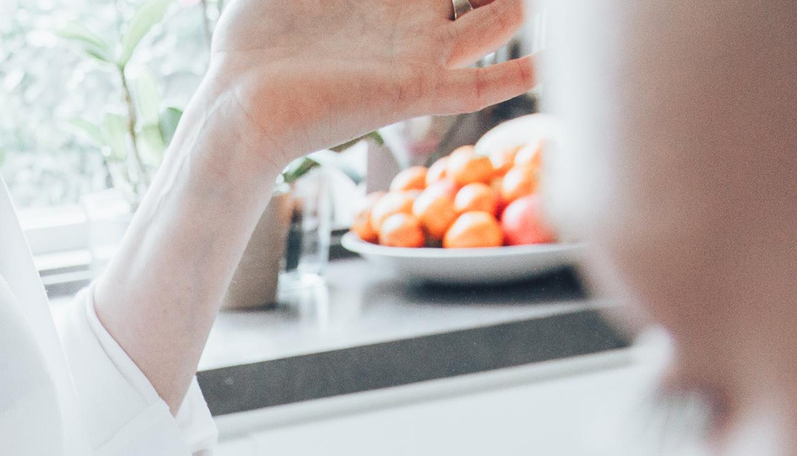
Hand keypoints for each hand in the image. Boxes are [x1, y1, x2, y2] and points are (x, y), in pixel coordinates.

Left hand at [203, 0, 533, 176]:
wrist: (239, 104)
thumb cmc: (253, 41)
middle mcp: (416, 17)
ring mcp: (420, 53)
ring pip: (500, 19)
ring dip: (518, 5)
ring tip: (558, 10)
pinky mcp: (414, 90)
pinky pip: (480, 86)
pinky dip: (521, 76)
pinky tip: (551, 64)